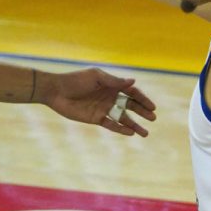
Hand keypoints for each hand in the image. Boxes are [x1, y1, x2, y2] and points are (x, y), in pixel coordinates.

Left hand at [37, 68, 156, 135]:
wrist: (57, 91)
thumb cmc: (76, 80)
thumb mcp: (96, 77)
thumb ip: (114, 81)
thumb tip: (133, 82)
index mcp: (112, 85)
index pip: (131, 92)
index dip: (142, 99)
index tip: (152, 107)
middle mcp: (110, 97)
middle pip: (130, 105)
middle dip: (142, 112)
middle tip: (153, 118)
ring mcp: (104, 108)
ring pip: (123, 118)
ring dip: (134, 124)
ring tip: (145, 133)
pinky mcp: (96, 118)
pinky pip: (111, 124)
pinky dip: (120, 129)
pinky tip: (130, 133)